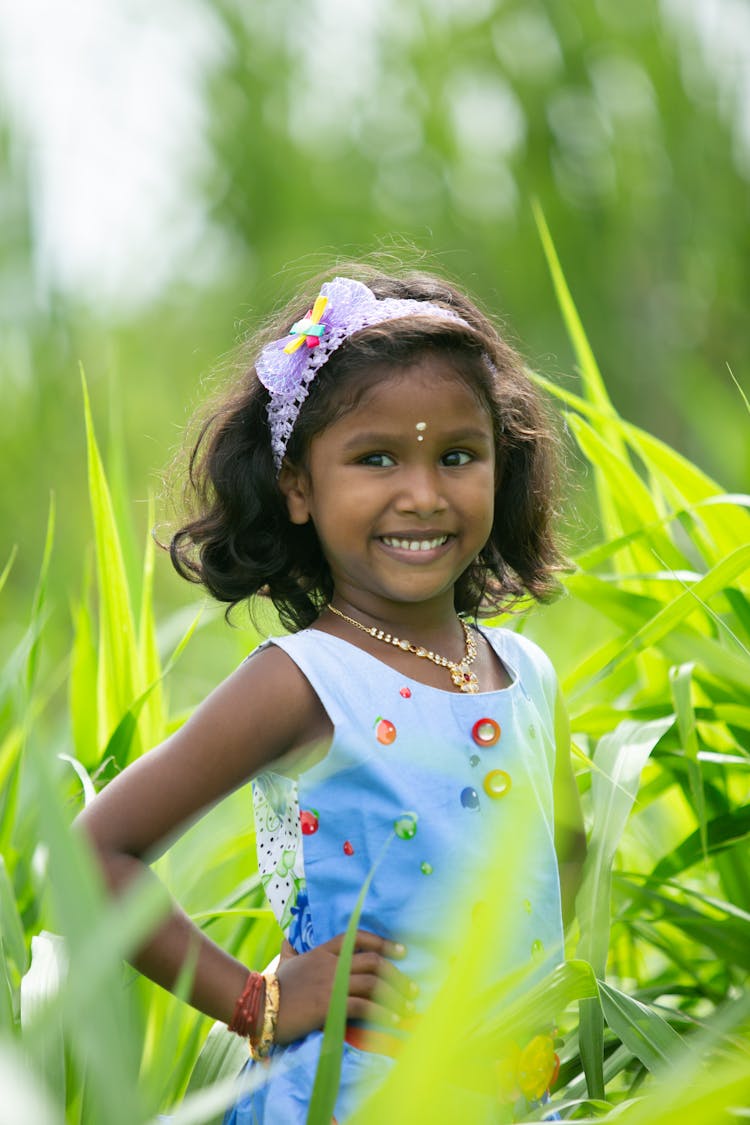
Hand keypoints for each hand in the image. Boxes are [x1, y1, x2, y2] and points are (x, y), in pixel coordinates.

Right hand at [274, 930, 415, 1044]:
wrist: (258, 1007)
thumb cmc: (273, 986)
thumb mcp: (284, 961)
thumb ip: (291, 950)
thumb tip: (287, 938)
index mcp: (323, 950)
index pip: (358, 937)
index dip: (383, 942)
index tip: (401, 951)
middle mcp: (331, 964)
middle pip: (373, 962)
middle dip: (397, 974)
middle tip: (412, 988)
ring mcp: (331, 984)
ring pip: (373, 983)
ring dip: (395, 994)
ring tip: (407, 1005)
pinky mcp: (330, 1006)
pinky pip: (363, 1006)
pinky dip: (381, 1012)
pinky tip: (391, 1019)